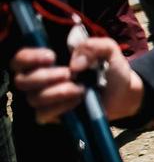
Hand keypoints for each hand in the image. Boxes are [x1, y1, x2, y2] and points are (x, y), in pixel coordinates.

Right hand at [10, 39, 143, 123]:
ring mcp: (46, 99)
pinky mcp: (53, 115)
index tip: (51, 56)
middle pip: (22, 81)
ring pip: (34, 98)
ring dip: (58, 92)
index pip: (21, 59)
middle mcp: (41, 80)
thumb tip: (75, 63)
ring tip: (80, 88)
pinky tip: (78, 99)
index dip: (29, 58)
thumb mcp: (108, 50)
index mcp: (48, 62)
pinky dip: (60, 106)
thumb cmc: (110, 69)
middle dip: (45, 76)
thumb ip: (94, 45)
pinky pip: (43, 114)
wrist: (123, 92)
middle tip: (69, 74)